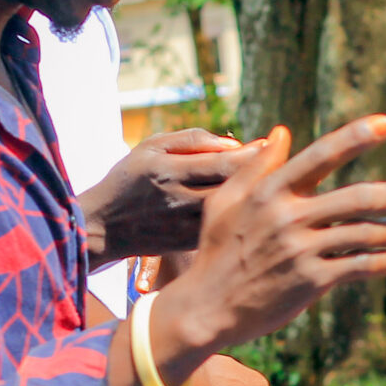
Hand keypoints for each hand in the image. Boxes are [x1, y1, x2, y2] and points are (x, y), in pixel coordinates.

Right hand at [79, 128, 259, 266]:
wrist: (104, 226)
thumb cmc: (130, 178)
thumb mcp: (151, 147)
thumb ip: (192, 141)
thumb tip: (234, 142)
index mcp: (170, 171)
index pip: (224, 162)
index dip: (254, 153)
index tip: (273, 143)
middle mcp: (180, 200)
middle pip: (236, 189)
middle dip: (263, 174)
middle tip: (281, 161)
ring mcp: (187, 226)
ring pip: (235, 212)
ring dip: (257, 197)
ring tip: (271, 182)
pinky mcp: (192, 244)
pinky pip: (226, 229)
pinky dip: (242, 216)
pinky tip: (252, 205)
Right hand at [147, 117, 385, 366]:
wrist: (206, 307)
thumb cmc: (216, 251)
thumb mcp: (225, 202)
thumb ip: (256, 166)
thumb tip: (282, 132)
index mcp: (269, 191)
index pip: (320, 155)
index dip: (355, 137)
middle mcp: (288, 216)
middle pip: (355, 198)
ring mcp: (300, 250)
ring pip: (362, 234)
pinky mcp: (310, 281)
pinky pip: (357, 267)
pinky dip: (381, 262)